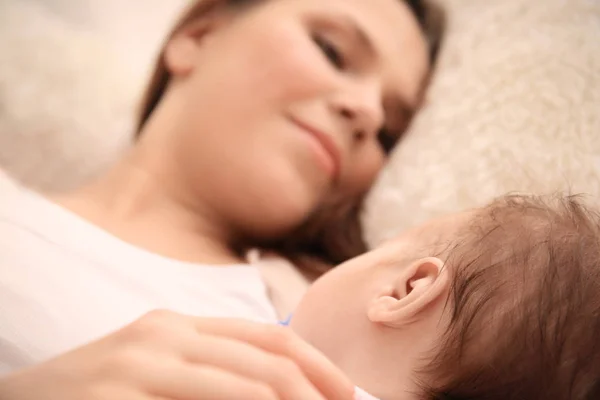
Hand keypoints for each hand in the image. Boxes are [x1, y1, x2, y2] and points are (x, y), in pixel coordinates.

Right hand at [0, 310, 353, 399]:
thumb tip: (279, 391)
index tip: (351, 394)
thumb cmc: (98, 396)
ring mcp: (138, 365)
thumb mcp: (158, 372)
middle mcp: (163, 335)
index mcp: (178, 325)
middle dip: (318, 391)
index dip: (318, 364)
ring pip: (244, 386)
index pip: (267, 337)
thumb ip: (211, 375)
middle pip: (265, 359)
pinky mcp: (117, 398)